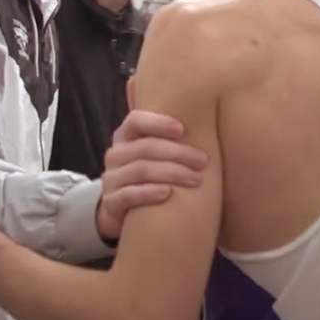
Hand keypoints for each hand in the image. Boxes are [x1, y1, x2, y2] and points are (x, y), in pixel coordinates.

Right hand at [97, 110, 207, 239]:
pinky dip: (148, 193)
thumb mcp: (158, 151)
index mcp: (127, 135)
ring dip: (171, 173)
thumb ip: (174, 134)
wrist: (129, 210)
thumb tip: (208, 109)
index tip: (183, 130)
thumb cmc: (155, 173)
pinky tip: (168, 193)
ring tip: (196, 179)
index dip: (158, 123)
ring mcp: (111, 178)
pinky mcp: (111, 202)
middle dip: (177, 153)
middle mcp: (116, 154)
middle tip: (203, 161)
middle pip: (145, 148)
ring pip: (140, 170)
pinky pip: (128, 195)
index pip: (136, 120)